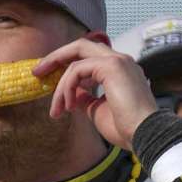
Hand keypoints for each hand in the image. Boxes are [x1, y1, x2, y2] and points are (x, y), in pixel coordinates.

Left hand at [32, 39, 157, 150]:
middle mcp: (120, 60)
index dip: (66, 64)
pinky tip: (68, 106)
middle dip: (56, 57)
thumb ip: (84, 98)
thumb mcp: (97, 111)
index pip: (87, 56)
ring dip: (60, 86)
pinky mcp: (112, 66)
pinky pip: (77, 70)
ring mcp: (117, 61)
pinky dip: (67, 88)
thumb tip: (70, 95)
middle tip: (37, 72)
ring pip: (75, 61)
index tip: (47, 78)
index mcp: (119, 70)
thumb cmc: (126, 128)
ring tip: (56, 109)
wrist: (145, 135)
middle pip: (80, 46)